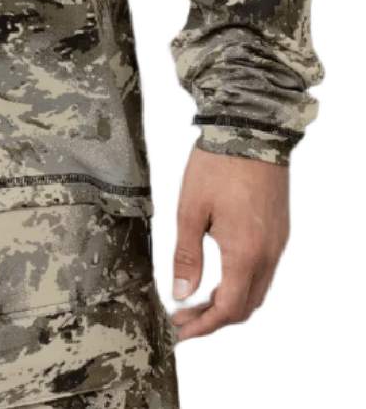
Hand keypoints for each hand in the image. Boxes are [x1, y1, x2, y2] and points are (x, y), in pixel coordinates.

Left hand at [171, 144, 288, 340]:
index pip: (228, 308)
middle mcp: (268, 254)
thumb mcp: (190, 209)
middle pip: (246, 306)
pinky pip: (264, 271)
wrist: (251, 130)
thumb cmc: (217, 166)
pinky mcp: (279, 230)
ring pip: (257, 290)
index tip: (180, 330)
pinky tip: (220, 276)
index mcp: (246, 253)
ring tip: (196, 300)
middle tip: (183, 317)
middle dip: (214, 318)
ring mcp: (278, 243)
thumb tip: (182, 293)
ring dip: (229, 302)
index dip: (204, 325)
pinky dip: (242, 284)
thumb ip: (186, 255)